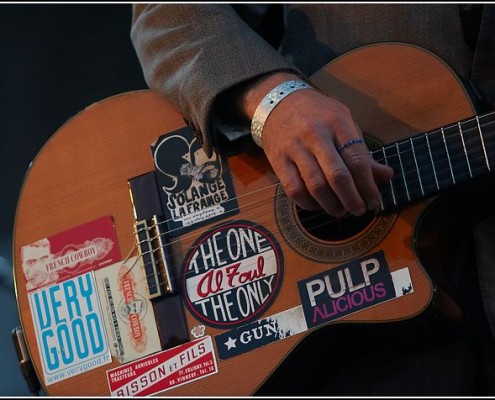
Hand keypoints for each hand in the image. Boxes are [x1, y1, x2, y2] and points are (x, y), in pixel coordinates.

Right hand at [238, 72, 393, 216]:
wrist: (277, 102)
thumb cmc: (317, 115)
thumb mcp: (343, 122)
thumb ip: (362, 151)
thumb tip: (385, 176)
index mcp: (337, 123)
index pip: (357, 160)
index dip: (368, 186)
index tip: (374, 202)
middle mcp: (315, 135)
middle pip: (337, 176)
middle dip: (352, 199)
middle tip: (359, 211)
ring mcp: (294, 148)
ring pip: (315, 187)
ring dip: (331, 205)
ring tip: (341, 211)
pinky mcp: (278, 160)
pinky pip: (294, 190)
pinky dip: (308, 204)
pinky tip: (318, 205)